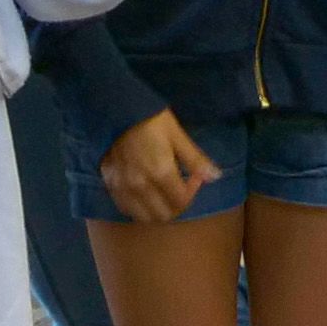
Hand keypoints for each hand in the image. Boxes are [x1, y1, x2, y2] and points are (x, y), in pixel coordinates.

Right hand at [100, 109, 220, 224]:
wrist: (115, 108)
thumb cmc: (150, 118)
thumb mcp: (177, 134)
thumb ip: (195, 160)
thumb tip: (216, 177)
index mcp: (160, 173)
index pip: (181, 201)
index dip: (193, 192)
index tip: (195, 177)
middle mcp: (140, 186)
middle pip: (164, 215)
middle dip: (178, 205)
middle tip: (181, 187)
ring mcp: (122, 187)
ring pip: (145, 217)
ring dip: (158, 211)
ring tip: (164, 193)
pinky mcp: (109, 184)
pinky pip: (126, 209)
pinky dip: (139, 208)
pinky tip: (145, 195)